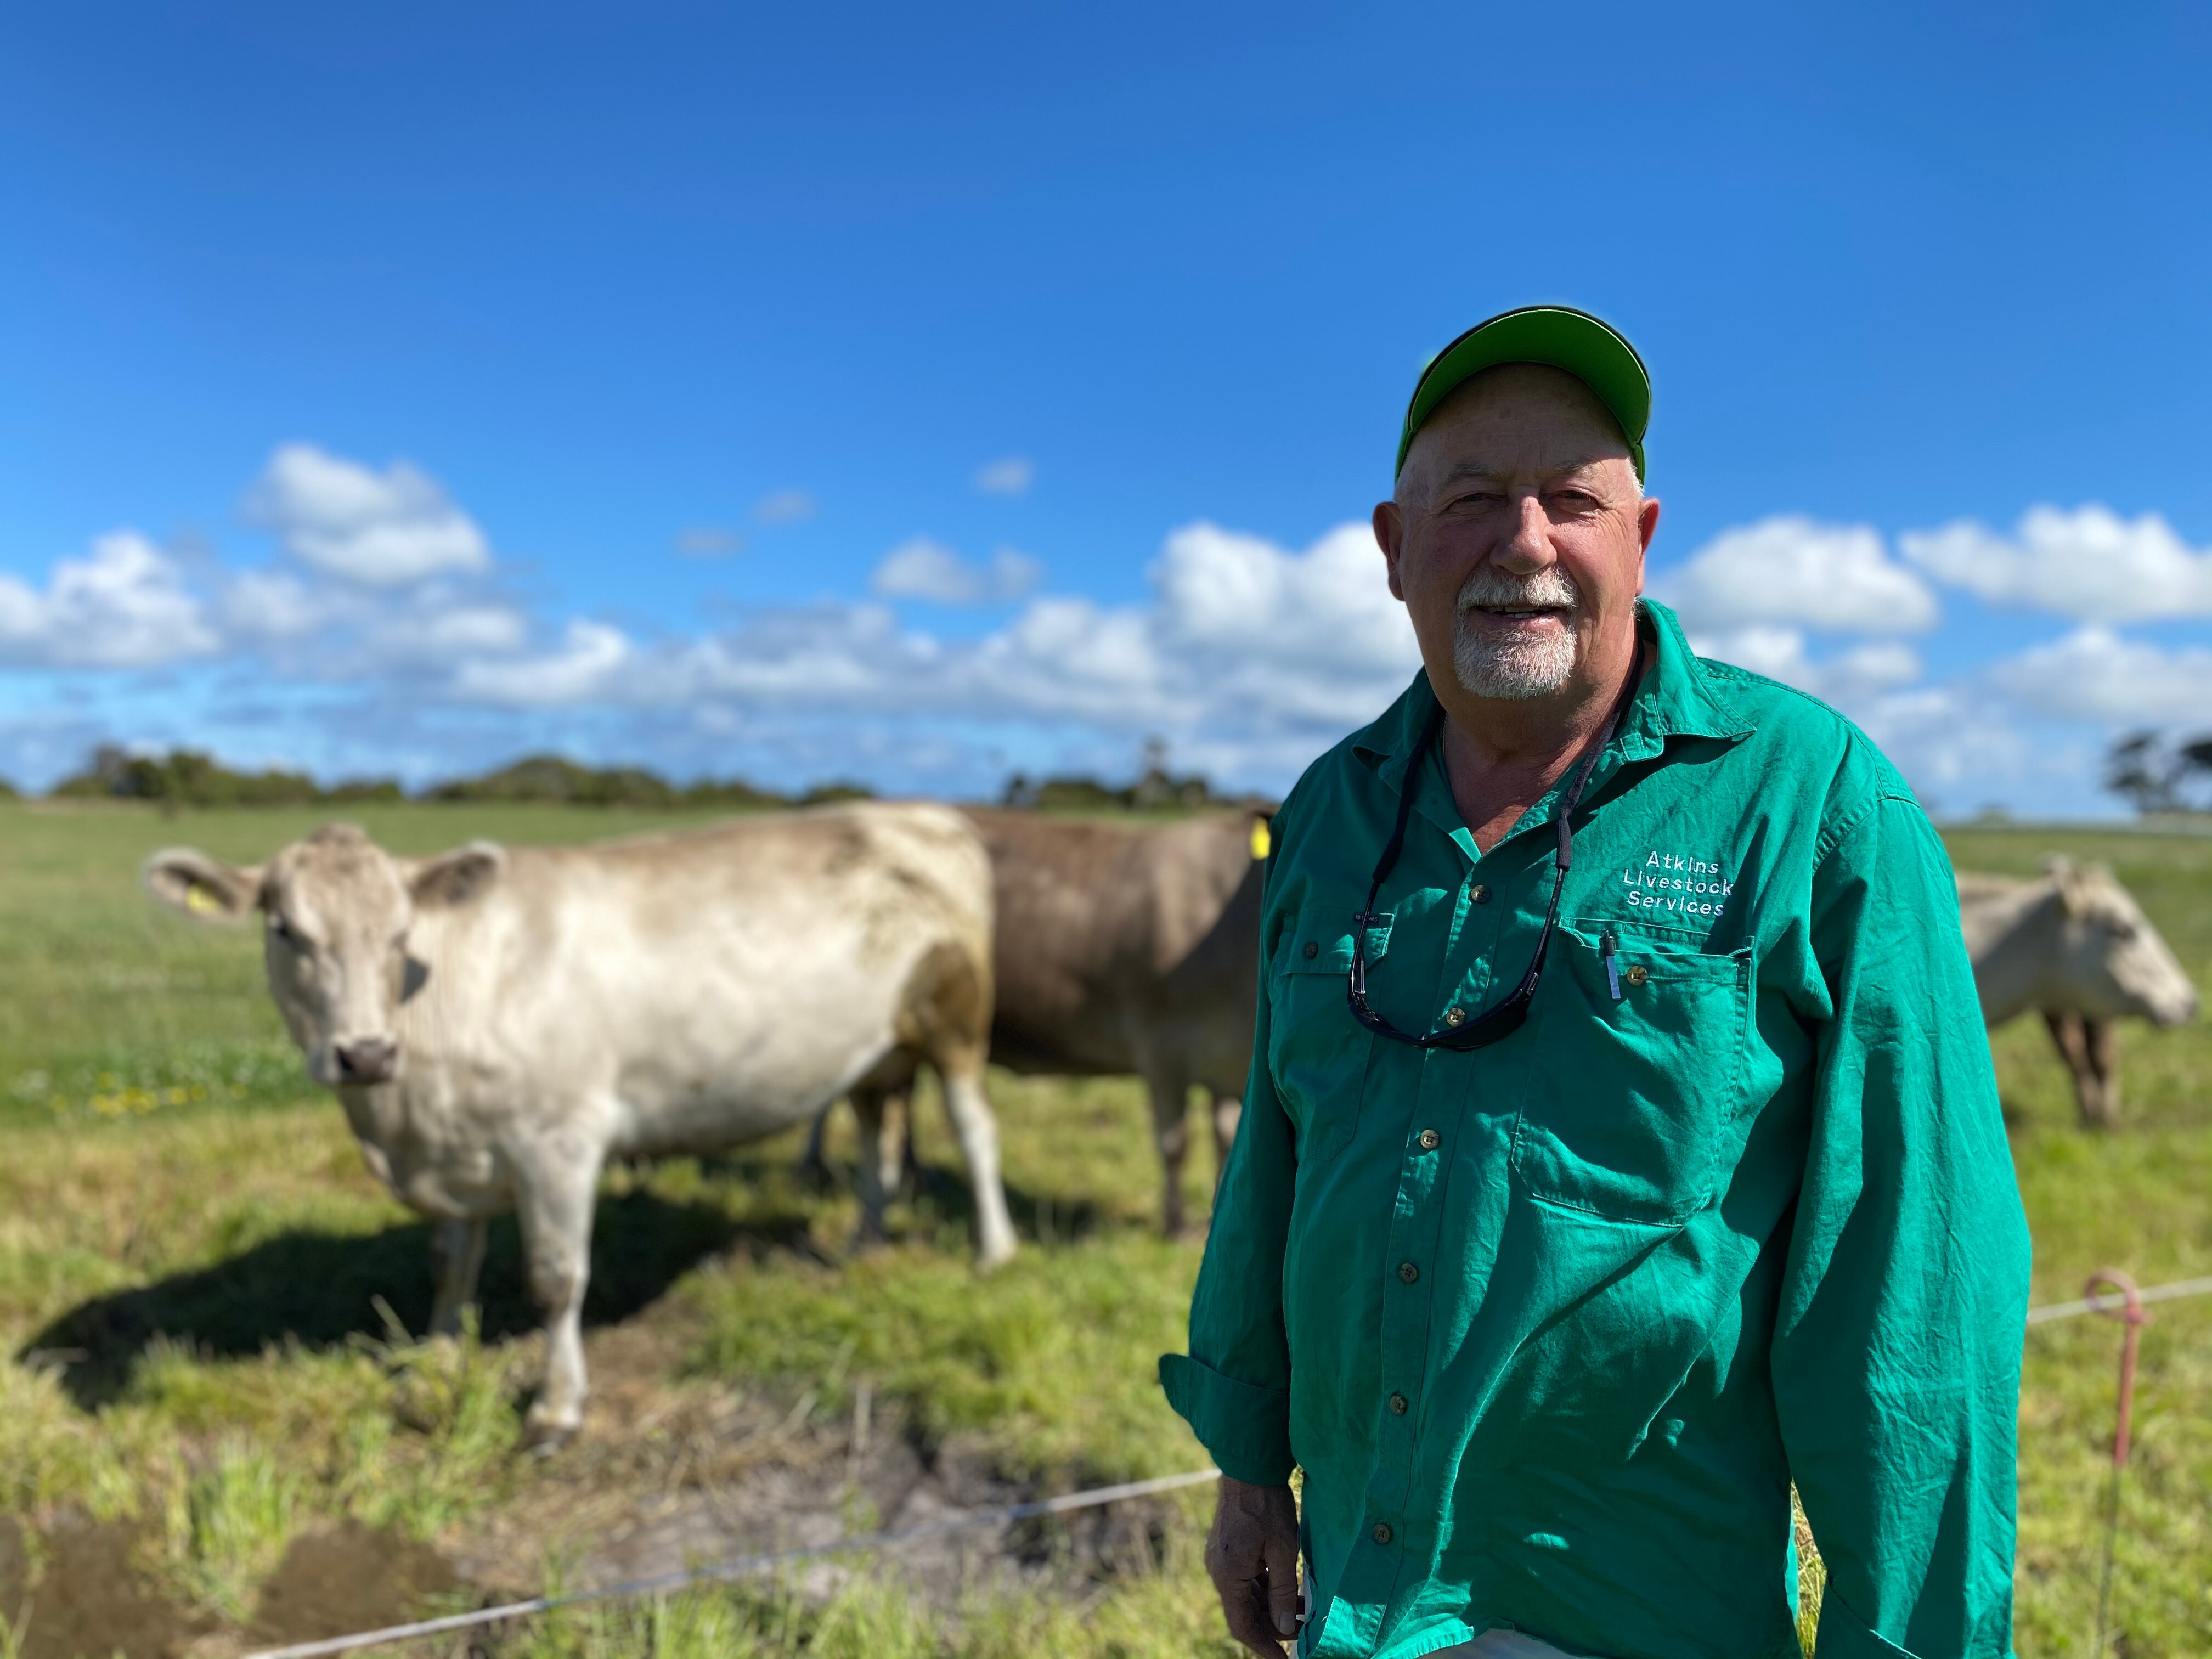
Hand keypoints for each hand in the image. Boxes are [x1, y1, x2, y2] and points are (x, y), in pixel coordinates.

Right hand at [1205, 1474, 1300, 1654]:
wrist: (1248, 1467)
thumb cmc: (1267, 1505)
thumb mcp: (1283, 1549)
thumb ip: (1283, 1591)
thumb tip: (1286, 1628)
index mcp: (1228, 1575)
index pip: (1242, 1626)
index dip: (1263, 1647)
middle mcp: (1219, 1571)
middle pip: (1243, 1613)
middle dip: (1272, 1627)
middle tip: (1302, 1633)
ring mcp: (1222, 1560)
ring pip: (1246, 1598)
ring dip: (1271, 1608)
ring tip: (1303, 1610)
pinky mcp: (1229, 1551)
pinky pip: (1245, 1581)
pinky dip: (1265, 1590)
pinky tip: (1288, 1589)